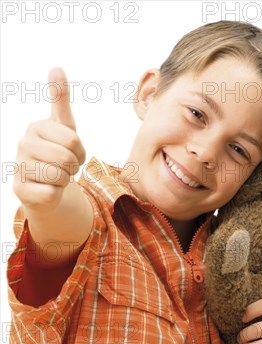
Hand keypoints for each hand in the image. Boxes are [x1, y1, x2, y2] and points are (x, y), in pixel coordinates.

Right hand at [13, 67, 85, 211]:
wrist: (45, 187)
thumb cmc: (56, 154)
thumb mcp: (63, 127)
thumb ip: (60, 99)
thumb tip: (56, 67)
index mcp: (36, 127)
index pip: (73, 140)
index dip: (80, 152)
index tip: (72, 153)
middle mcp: (23, 144)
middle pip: (66, 158)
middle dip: (72, 168)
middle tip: (65, 168)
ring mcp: (19, 167)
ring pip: (59, 177)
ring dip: (64, 181)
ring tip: (56, 178)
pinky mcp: (19, 190)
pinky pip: (50, 194)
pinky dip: (55, 194)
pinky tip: (47, 190)